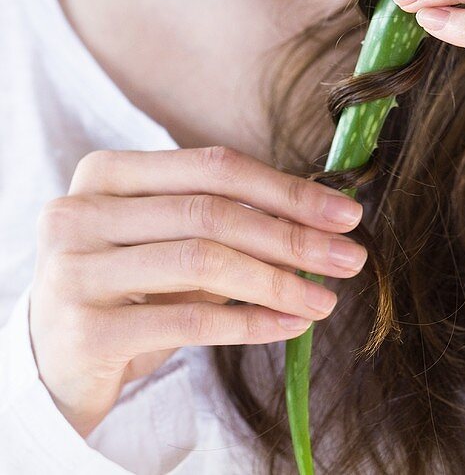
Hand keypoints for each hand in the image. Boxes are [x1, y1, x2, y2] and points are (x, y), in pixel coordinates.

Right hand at [29, 146, 365, 437]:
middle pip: (213, 212)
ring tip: (325, 299)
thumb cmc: (125, 288)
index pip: (213, 167)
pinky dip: (249, 323)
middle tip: (349, 256)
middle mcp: (82, 211)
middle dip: (292, 235)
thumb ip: (226, 220)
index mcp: (107, 172)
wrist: (51, 362)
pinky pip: (189, 321)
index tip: (345, 211)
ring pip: (204, 263)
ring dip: (278, 281)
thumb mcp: (167, 241)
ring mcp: (75, 268)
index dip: (285, 188)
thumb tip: (322, 219)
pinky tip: (288, 326)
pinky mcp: (84, 329)